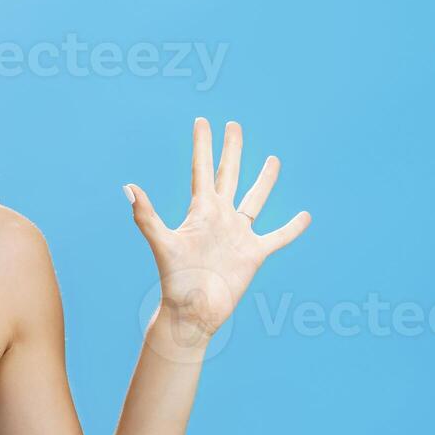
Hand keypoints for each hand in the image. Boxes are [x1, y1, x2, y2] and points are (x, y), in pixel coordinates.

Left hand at [124, 117, 310, 337]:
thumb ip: (147, 217)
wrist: (192, 313)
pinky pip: (277, 236)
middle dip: (232, 150)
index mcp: (200, 211)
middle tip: (234, 125)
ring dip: (264, 180)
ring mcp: (238, 234)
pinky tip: (305, 216)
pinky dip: (291, 228)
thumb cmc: (175, 282)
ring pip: (255, 199)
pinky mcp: (254, 254)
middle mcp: (220, 218)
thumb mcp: (163, 244)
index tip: (203, 121)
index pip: (202, 170)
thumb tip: (129, 188)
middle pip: (229, 175)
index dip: (202, 145)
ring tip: (273, 159)